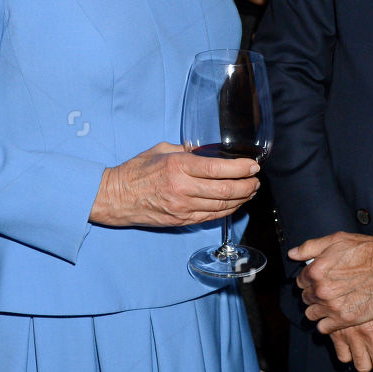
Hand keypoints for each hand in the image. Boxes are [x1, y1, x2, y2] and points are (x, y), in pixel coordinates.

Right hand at [90, 142, 259, 227]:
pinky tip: (235, 204)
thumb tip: (206, 151)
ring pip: (221, 206)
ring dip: (240, 199)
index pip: (217, 169)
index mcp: (178, 166)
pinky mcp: (181, 220)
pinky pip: (211, 217)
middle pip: (225, 191)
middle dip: (246, 186)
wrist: (117, 197)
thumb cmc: (136, 171)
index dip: (240, 169)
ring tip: (250, 191)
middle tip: (256, 180)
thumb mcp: (161, 151)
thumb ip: (185, 151)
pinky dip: (227, 210)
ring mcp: (182, 207)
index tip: (253, 166)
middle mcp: (182, 188)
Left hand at [290, 232, 372, 331]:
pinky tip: (336, 315)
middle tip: (329, 290)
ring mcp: (332, 306)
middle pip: (306, 298)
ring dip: (319, 309)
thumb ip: (311, 247)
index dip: (309, 280)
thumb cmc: (368, 251)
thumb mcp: (338, 240)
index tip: (320, 279)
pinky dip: (327, 323)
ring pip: (311, 314)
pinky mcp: (344, 319)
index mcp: (316, 270)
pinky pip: (323, 328)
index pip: (300, 281)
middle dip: (314, 294)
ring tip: (332, 303)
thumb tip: (293, 254)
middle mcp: (321, 290)